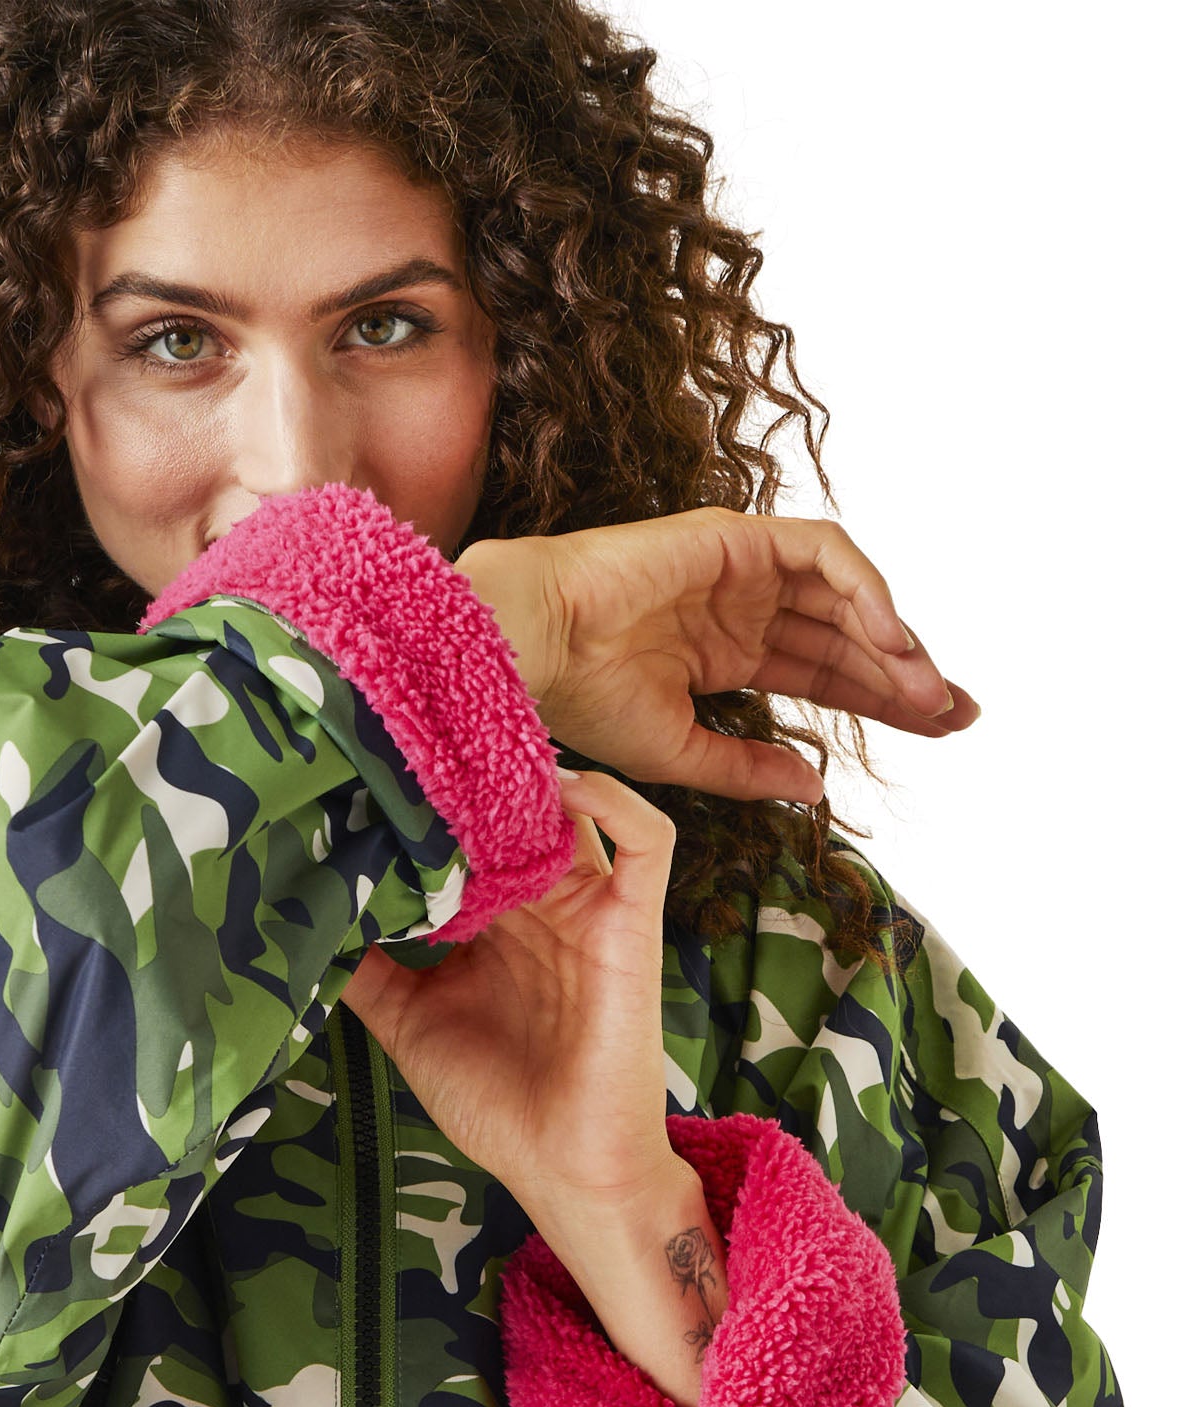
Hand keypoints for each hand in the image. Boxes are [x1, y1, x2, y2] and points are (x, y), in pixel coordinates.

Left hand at [339, 768, 679, 1208]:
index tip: (375, 767)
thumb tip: (314, 918)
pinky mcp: (634, 923)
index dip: (429, 802)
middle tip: (416, 739)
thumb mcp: (410, 1024)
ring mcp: (590, 908)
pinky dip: (615, 802)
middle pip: (513, 811)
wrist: (566, 1171)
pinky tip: (566, 787)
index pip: (467, 835)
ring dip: (529, 778)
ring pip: (572, 810)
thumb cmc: (498, 1104)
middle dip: (469, 776)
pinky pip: (649, 841)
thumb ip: (370, 971)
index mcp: (495, 921)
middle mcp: (543, 904)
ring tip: (477, 756)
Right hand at [453, 506, 980, 803]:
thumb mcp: (682, 752)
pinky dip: (864, 588)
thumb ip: (749, 768)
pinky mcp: (733, 537)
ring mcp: (738, 570)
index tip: (936, 728)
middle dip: (904, 674)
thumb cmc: (582, 698)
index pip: (821, 671)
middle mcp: (738, 608)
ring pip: (842, 594)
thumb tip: (816, 786)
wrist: (532, 646)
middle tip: (957, 713)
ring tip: (928, 689)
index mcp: (722, 654)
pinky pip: (822, 551)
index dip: (880, 699)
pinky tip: (890, 639)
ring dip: (892, 639)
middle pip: (844, 635)